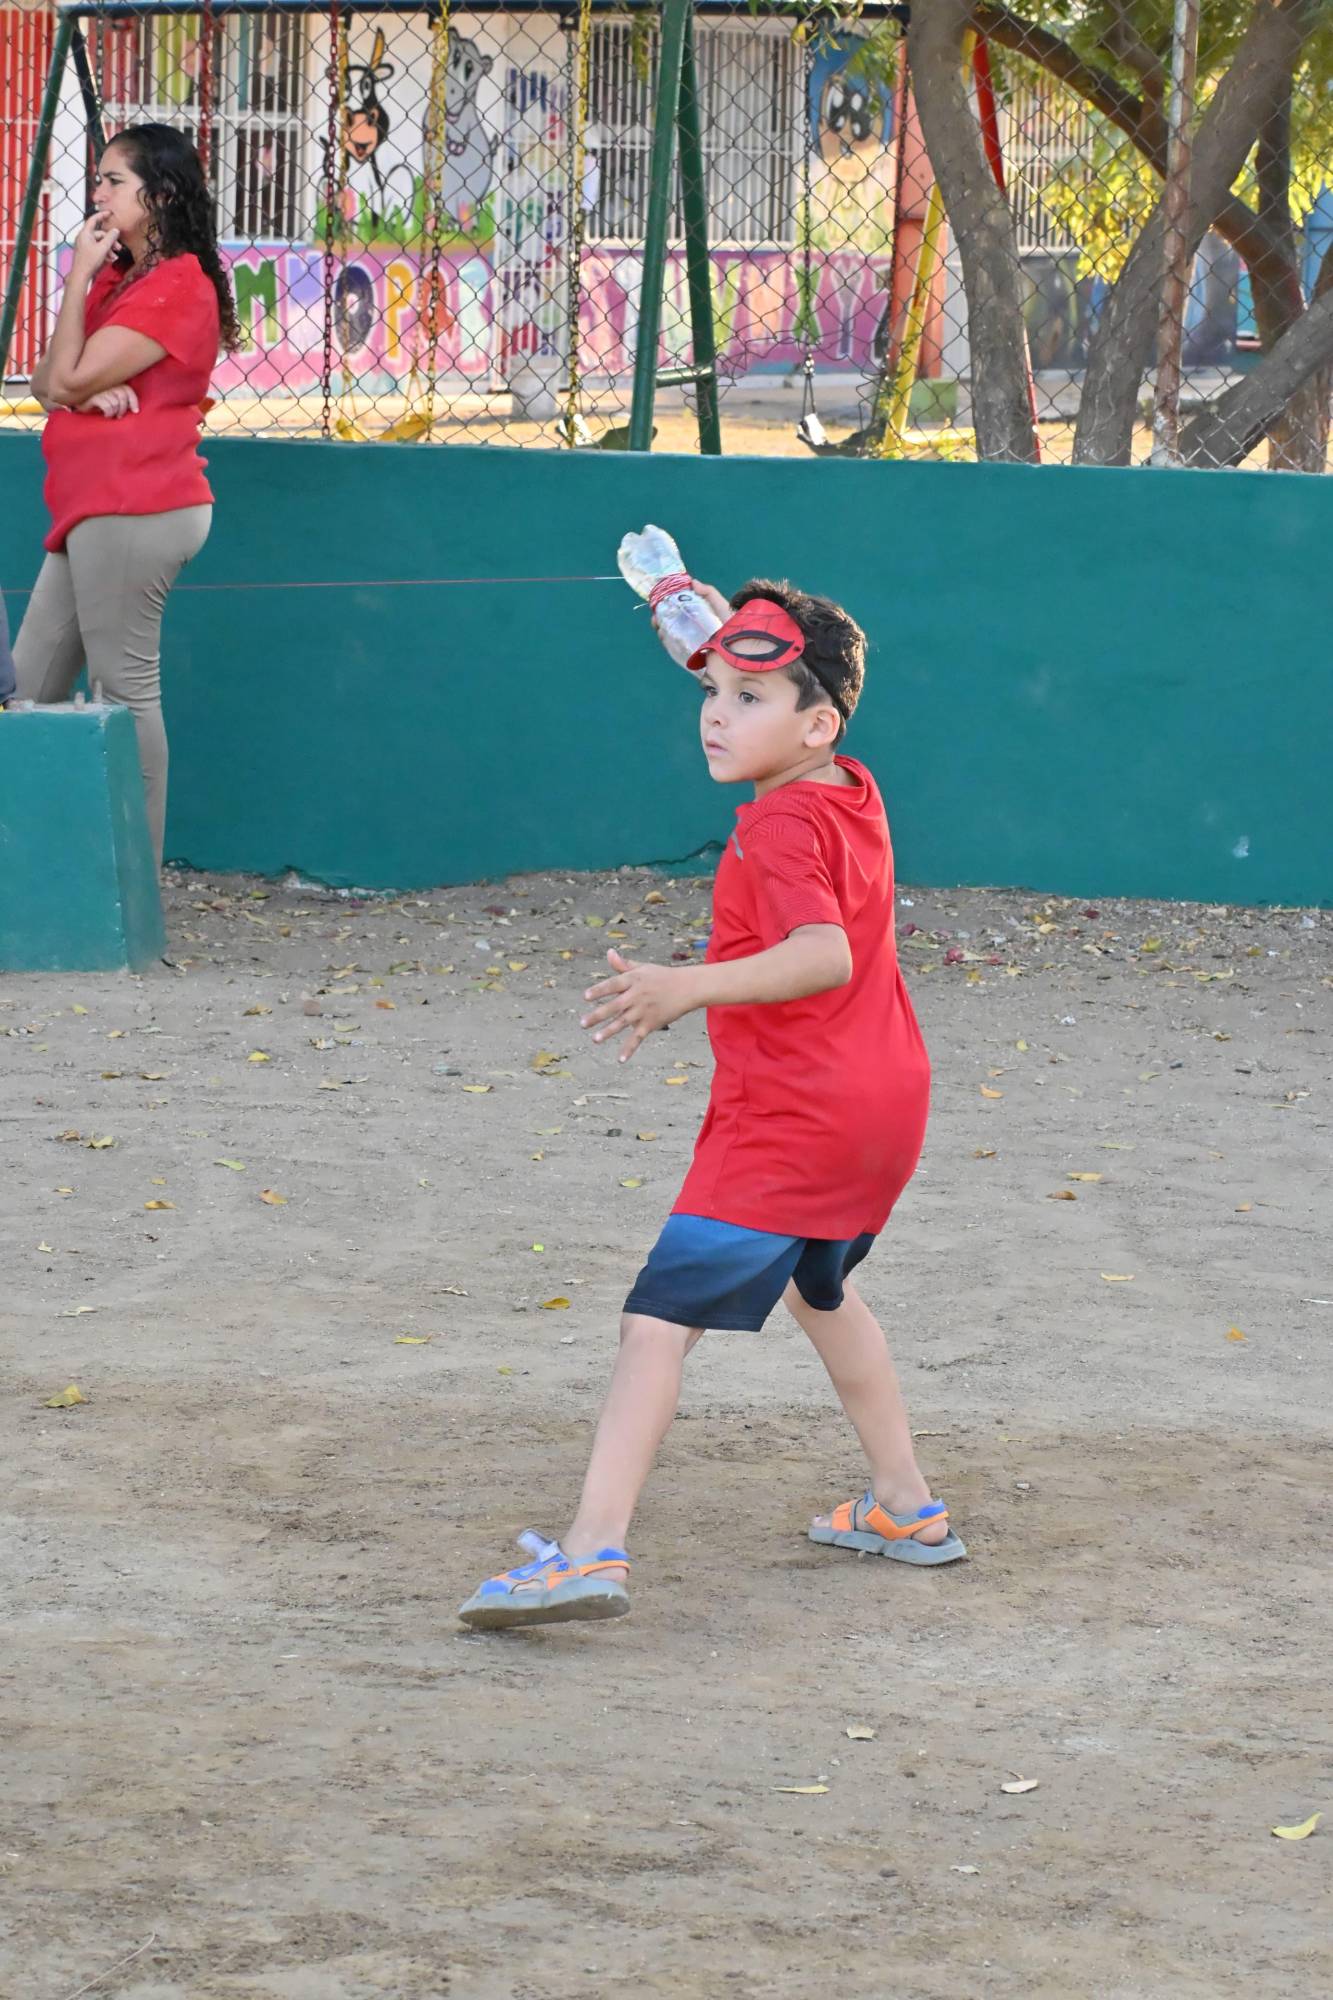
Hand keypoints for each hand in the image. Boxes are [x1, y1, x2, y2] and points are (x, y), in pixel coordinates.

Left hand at [71, 213, 119, 281]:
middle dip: (110, 240)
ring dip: (108, 248)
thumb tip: (115, 231)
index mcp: (85, 233)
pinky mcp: (86, 252)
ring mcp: (84, 245)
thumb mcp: (103, 249)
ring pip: (99, 243)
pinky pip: (97, 249)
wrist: (80, 275)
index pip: (93, 220)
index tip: (109, 213)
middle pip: (100, 234)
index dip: (102, 215)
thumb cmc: (89, 262)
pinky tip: (109, 259)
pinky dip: (104, 252)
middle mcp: (84, 237)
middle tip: (119, 248)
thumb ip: (110, 238)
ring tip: (114, 256)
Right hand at [76, 385, 138, 418]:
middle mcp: (107, 383)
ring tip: (111, 414)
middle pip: (123, 397)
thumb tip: (135, 410)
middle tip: (119, 416)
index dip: (134, 401)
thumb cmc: (95, 399)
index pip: (128, 390)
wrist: (75, 399)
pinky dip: (109, 413)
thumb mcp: (110, 397)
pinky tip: (106, 415)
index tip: (135, 411)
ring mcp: (100, 389)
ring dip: (115, 412)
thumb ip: (120, 397)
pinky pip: (108, 407)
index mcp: (112, 381)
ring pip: (116, 403)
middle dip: (123, 409)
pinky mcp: (93, 396)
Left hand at [581, 948, 696, 1061]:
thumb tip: (609, 953)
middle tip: (582, 1023)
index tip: (586, 997)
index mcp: (633, 980)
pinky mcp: (651, 1024)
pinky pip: (638, 1038)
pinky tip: (620, 1059)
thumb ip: (623, 965)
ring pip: (623, 1023)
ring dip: (609, 1031)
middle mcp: (637, 996)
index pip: (613, 985)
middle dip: (598, 1015)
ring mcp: (644, 1011)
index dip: (599, 991)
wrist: (687, 988)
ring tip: (595, 1039)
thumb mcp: (642, 968)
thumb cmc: (662, 976)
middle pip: (615, 1006)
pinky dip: (630, 1048)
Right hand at [651, 576, 730, 644]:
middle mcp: (692, 633)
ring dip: (660, 628)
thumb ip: (709, 593)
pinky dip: (666, 642)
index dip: (669, 605)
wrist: (738, 650)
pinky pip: (674, 650)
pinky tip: (662, 634)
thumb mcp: (721, 606)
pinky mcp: (689, 657)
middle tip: (656, 612)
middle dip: (661, 617)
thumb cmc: (734, 627)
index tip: (661, 599)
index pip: (680, 612)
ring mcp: (689, 645)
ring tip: (656, 622)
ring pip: (670, 636)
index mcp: (698, 620)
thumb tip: (692, 581)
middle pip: (671, 624)